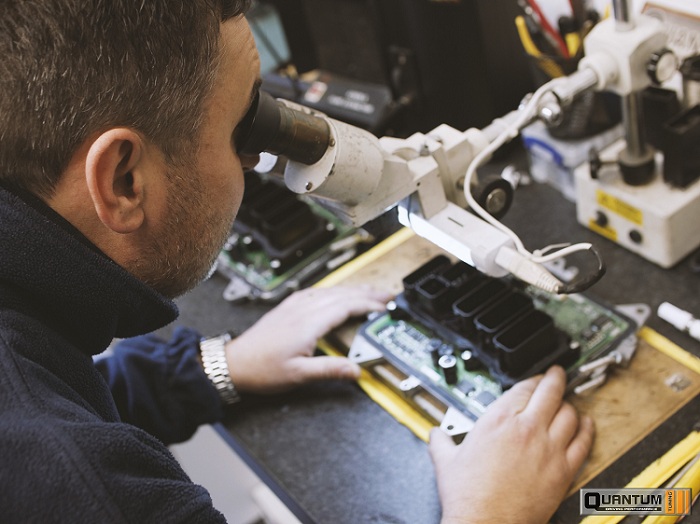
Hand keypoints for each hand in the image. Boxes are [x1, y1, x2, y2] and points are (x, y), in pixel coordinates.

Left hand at [226, 285, 390, 393]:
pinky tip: (339, 291)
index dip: (368, 305)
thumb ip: (330, 370)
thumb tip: (356, 370)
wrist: (234, 362)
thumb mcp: (299, 375)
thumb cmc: (262, 370)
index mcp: (309, 323)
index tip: (385, 308)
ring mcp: (295, 305)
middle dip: (368, 293)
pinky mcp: (288, 307)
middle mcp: (303, 309)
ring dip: (354, 289)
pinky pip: (317, 291)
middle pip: (342, 294)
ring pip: (331, 290)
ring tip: (371, 290)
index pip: (346, 306)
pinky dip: (335, 289)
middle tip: (388, 294)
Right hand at [428, 366, 593, 523]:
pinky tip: (587, 425)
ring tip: (569, 401)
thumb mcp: (446, 461)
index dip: (531, 379)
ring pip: (570, 414)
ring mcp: (548, 448)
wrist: (486, 523)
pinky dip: (587, 430)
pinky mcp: (563, 471)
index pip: (524, 386)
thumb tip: (436, 435)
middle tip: (557, 373)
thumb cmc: (469, 496)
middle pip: (551, 392)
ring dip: (570, 405)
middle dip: (555, 378)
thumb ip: (442, 442)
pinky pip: (583, 442)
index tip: (533, 378)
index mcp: (499, 420)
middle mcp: (527, 429)